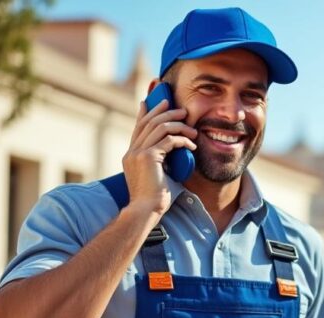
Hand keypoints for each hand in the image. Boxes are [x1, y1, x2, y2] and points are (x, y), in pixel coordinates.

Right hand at [122, 99, 197, 217]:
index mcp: (131, 155)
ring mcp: (138, 153)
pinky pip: (169, 140)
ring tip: (192, 129)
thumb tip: (174, 150)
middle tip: (181, 109)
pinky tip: (192, 145)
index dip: (145, 113)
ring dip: (179, 125)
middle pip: (148, 122)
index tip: (150, 101)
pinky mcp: (148, 157)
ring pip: (160, 128)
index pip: (138, 127)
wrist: (146, 210)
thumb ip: (161, 161)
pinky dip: (183, 140)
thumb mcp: (157, 175)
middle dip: (165, 112)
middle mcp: (132, 151)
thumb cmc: (155, 198)